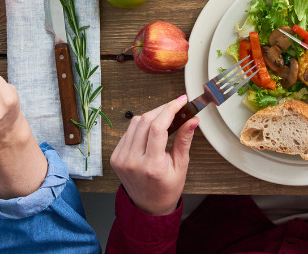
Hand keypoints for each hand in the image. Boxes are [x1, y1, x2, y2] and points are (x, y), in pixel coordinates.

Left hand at [110, 95, 197, 215]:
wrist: (148, 205)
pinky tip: (151, 130)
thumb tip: (192, 119)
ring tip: (165, 118)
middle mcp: (133, 161)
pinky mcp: (115, 156)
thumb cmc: (167, 188)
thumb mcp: (181, 165)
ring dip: (151, 116)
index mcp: (151, 166)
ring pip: (134, 123)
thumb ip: (185, 139)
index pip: (158, 128)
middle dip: (163, 109)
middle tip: (176, 107)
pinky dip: (140, 126)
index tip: (181, 101)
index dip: (170, 109)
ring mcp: (121, 159)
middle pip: (145, 121)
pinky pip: (128, 132)